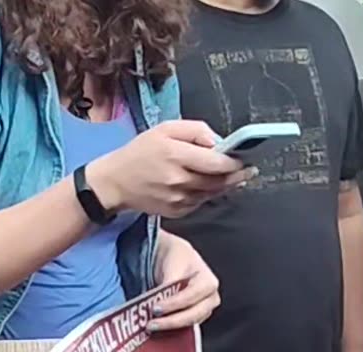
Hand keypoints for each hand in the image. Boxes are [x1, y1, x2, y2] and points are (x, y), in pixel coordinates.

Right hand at [87, 120, 257, 217]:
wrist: (115, 182)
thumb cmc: (140, 152)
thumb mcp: (165, 129)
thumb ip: (196, 130)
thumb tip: (219, 142)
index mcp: (176, 156)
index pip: (217, 163)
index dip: (235, 162)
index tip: (244, 159)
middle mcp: (178, 180)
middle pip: (219, 181)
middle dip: (236, 175)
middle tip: (247, 170)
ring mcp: (177, 199)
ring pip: (212, 193)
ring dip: (223, 185)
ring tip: (231, 177)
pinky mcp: (175, 211)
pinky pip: (200, 203)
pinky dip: (207, 194)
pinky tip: (206, 186)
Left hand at [149, 230, 220, 330]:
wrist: (174, 260)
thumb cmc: (177, 258)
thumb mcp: (174, 262)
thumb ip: (170, 281)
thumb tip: (162, 298)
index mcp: (208, 282)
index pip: (192, 296)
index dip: (174, 304)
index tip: (156, 308)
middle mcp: (210, 298)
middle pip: (194, 314)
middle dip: (172, 321)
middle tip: (151, 324)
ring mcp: (203, 310)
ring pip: (189, 324)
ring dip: (169, 327)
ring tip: (150, 327)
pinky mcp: (193, 318)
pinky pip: (184, 328)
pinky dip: (170, 330)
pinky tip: (156, 331)